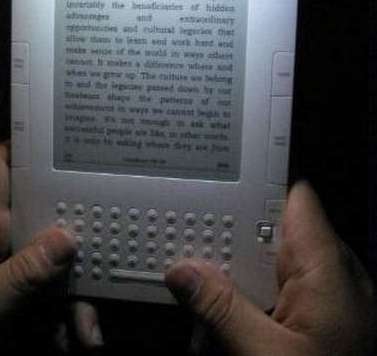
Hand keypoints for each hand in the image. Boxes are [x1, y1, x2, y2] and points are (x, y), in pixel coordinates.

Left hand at [0, 143, 102, 353]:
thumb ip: (16, 277)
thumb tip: (67, 240)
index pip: (6, 162)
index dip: (40, 148)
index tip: (82, 150)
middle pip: (48, 211)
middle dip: (79, 236)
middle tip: (108, 255)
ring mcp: (11, 262)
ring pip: (58, 257)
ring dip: (78, 291)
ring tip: (88, 330)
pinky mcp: (18, 291)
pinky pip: (53, 291)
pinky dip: (68, 314)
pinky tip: (76, 337)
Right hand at [166, 182, 374, 354]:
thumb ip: (221, 309)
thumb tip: (180, 270)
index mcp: (327, 269)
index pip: (294, 201)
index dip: (256, 187)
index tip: (214, 186)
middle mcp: (328, 274)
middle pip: (272, 232)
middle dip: (230, 244)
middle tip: (189, 254)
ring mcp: (321, 296)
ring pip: (266, 264)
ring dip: (232, 278)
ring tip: (198, 295)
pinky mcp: (312, 317)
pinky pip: (271, 292)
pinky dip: (244, 301)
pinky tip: (220, 323)